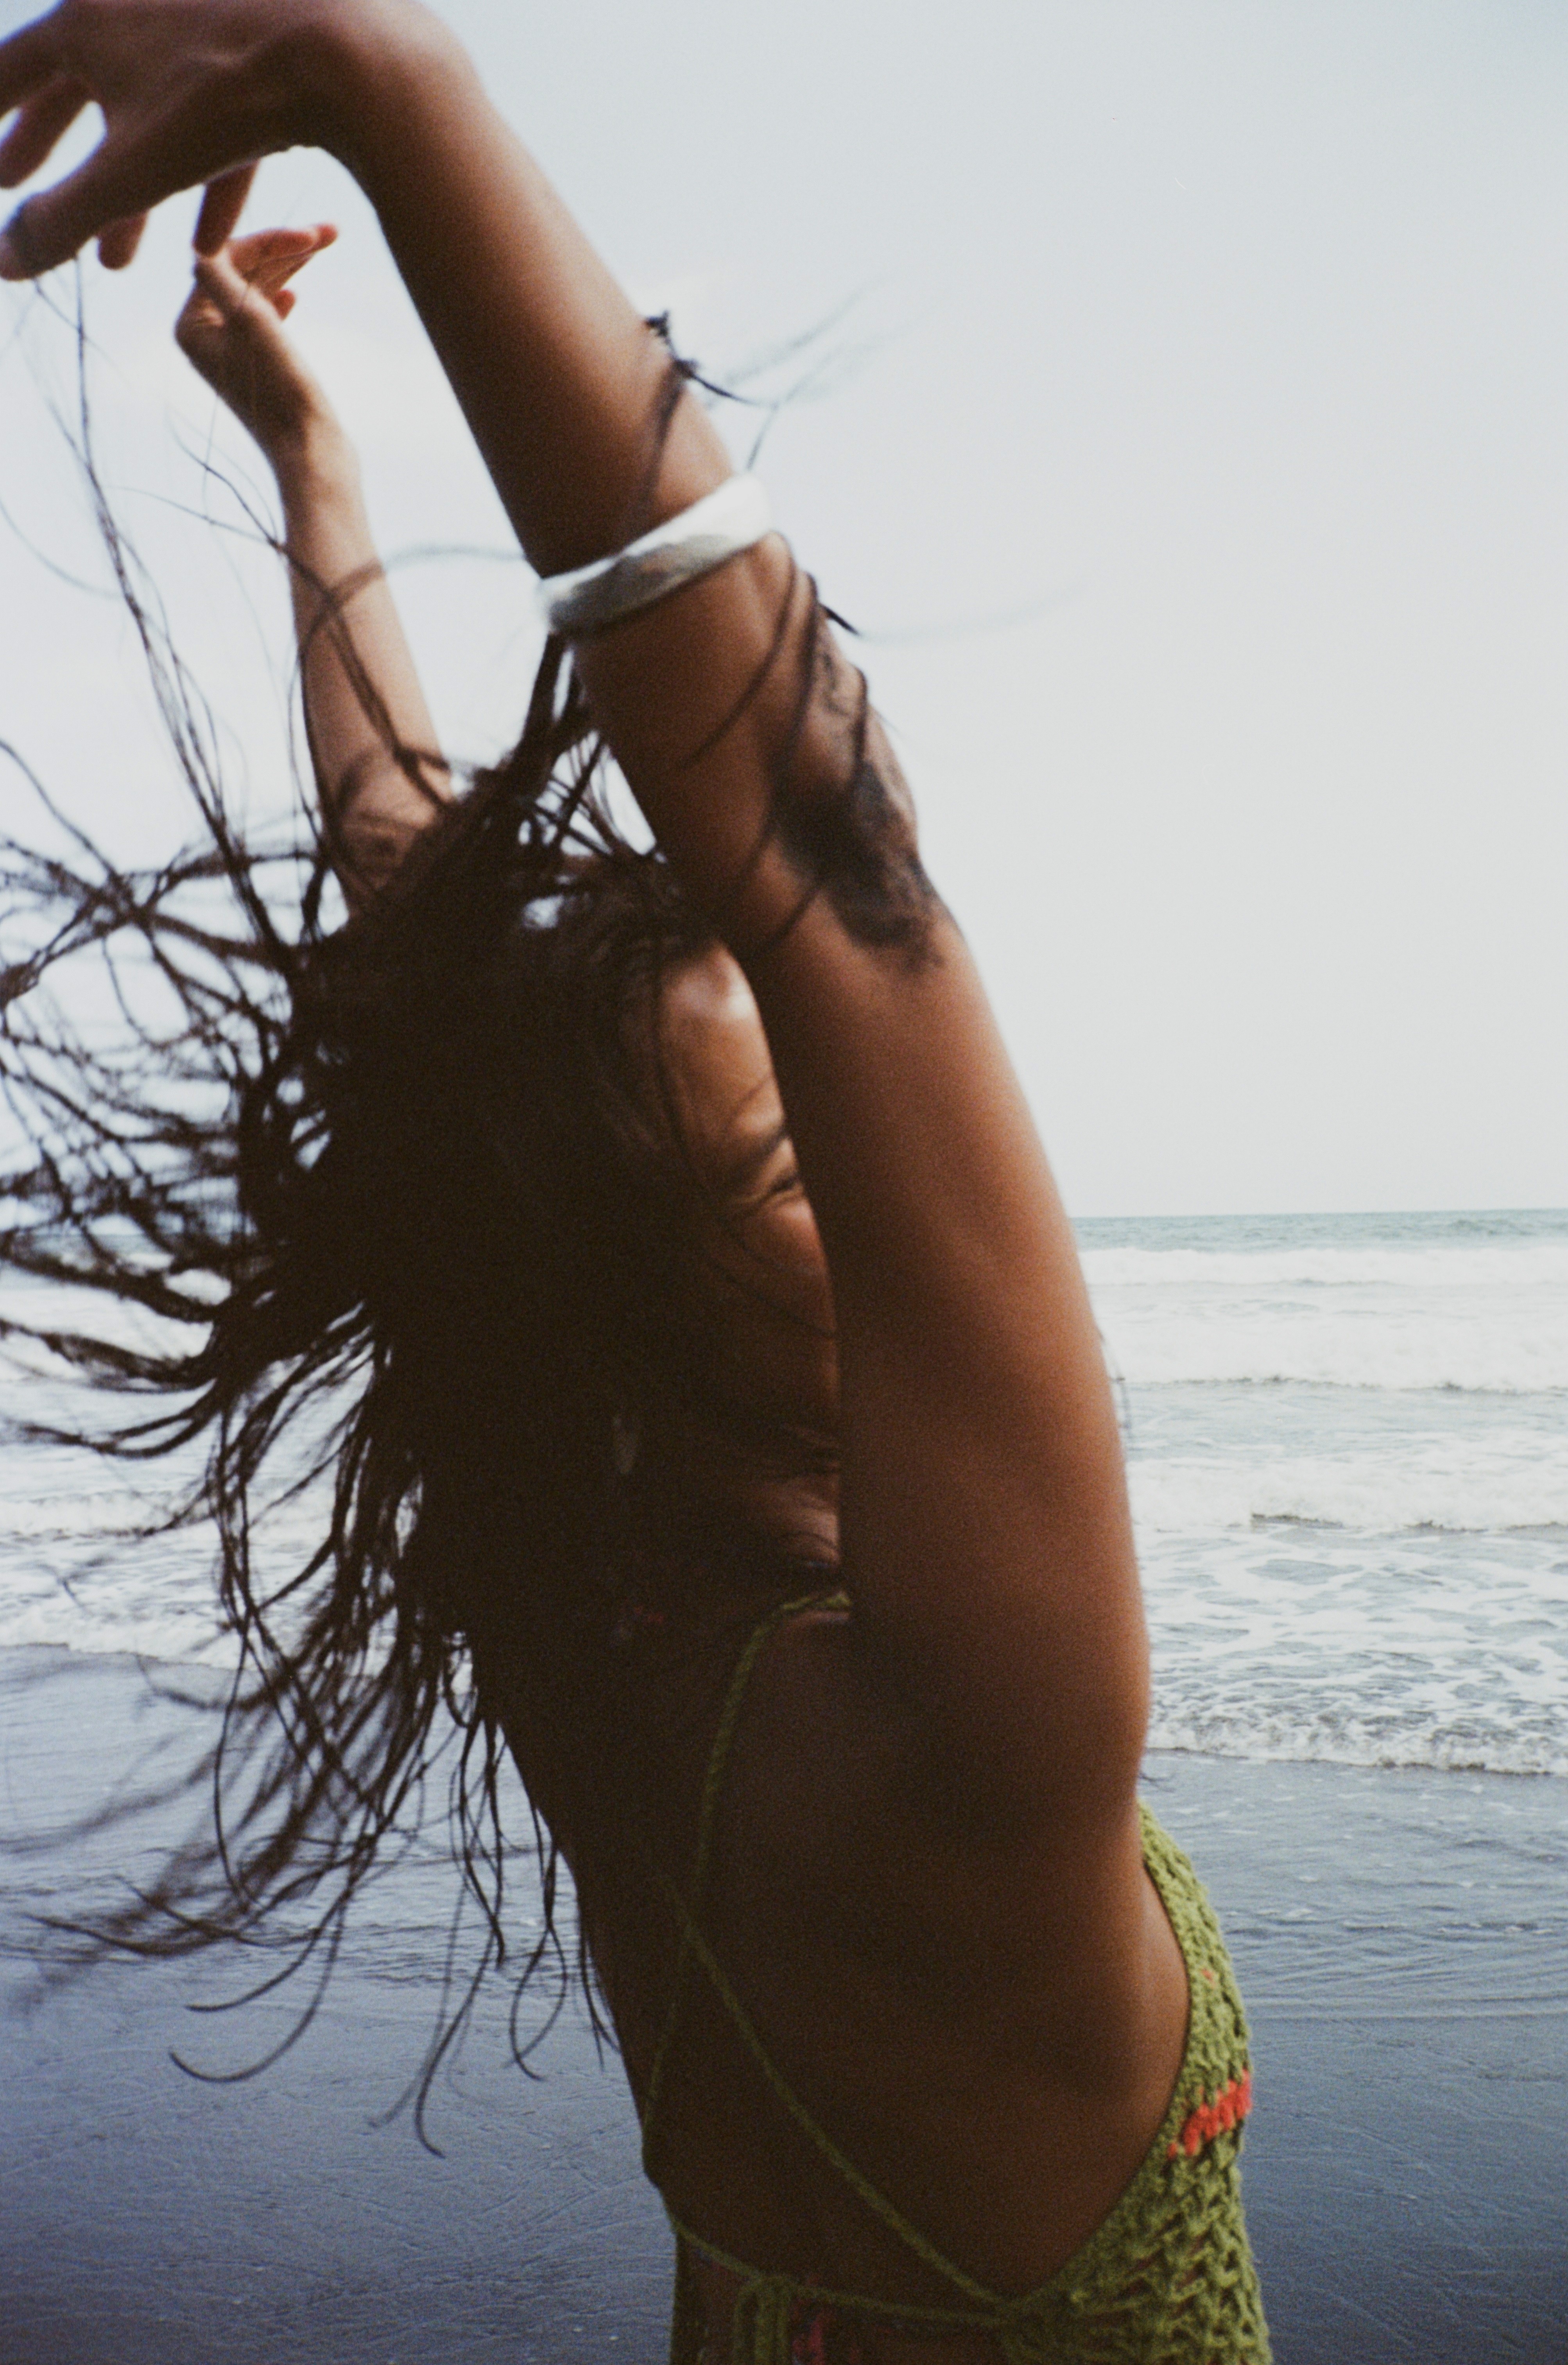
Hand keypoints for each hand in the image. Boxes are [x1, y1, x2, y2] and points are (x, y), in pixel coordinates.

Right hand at [0, 0, 430, 279]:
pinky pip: (216, 127)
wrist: (343, 50)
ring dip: (132, 197)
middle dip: (48, 148)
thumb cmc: (225, 102)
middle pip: (74, 86)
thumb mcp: (132, 171)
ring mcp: (192, 26)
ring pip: (148, 118)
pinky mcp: (250, 56)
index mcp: (85, 21)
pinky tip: (207, 246)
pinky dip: (206, 185)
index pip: (13, 72)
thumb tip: (2, 266)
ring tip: (117, 265)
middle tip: (17, 185)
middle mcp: (131, 6)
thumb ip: (63, 218)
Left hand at [175, 224, 338, 459]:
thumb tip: (200, 243)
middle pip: (241, 271)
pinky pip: (262, 316)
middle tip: (330, 232)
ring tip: (325, 244)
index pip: (225, 258)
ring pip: (257, 289)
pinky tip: (296, 294)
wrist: (310, 453)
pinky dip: (280, 297)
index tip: (311, 235)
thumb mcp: (252, 324)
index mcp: (190, 325)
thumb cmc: (283, 392)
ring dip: (290, 266)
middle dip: (284, 249)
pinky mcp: (253, 365)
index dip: (269, 241)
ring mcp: (227, 351)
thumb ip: (223, 278)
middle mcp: (202, 336)